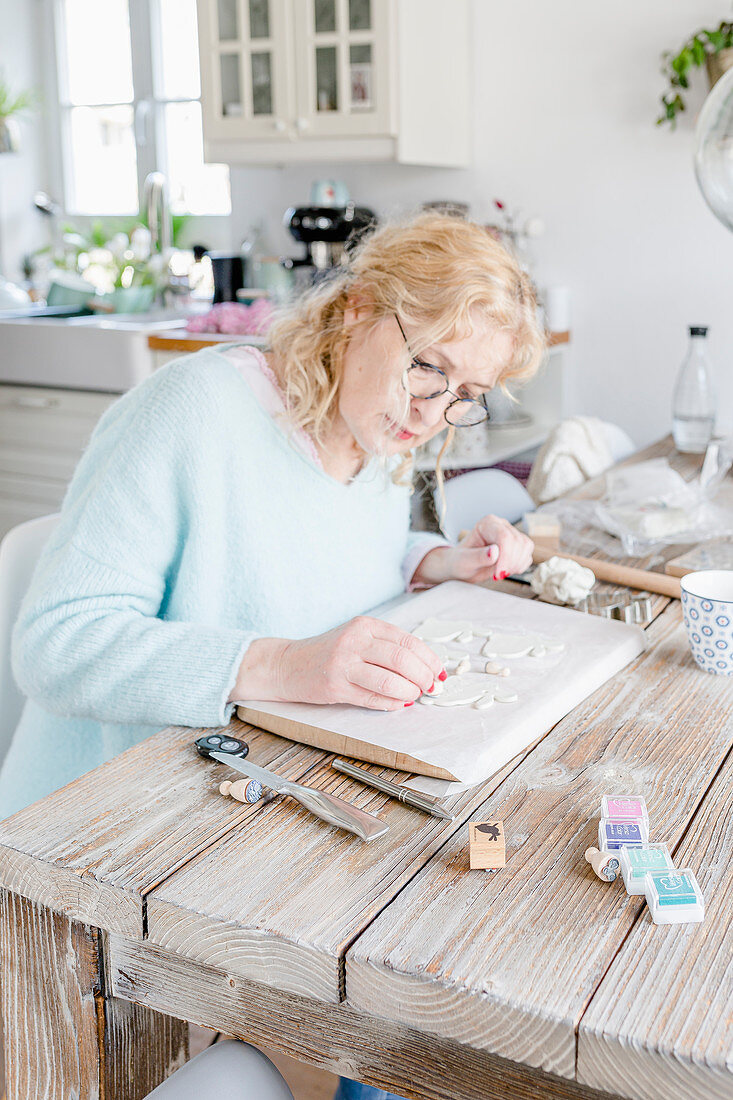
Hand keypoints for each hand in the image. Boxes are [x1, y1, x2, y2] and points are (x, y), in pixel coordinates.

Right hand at [230, 617, 445, 710]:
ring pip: (390, 681)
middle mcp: (355, 640)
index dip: (430, 660)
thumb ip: (387, 647)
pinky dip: (391, 704)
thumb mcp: (358, 638)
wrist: (288, 664)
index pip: (408, 641)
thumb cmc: (329, 652)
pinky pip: (372, 699)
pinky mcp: (335, 686)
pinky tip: (397, 704)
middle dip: (423, 678)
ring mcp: (343, 663)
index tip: (440, 673)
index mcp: (365, 625)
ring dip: (409, 693)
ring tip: (413, 696)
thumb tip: (426, 668)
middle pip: (403, 660)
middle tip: (430, 688)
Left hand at [411, 515, 533, 586]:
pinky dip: (520, 566)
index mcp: (487, 524)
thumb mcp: (464, 562)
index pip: (504, 536)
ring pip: (526, 546)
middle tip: (498, 575)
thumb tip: (494, 551)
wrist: (463, 567)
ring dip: (516, 564)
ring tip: (500, 573)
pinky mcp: (517, 546)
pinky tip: (506, 571)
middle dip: (511, 562)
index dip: (505, 556)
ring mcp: (511, 534)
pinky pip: (527, 555)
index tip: (498, 574)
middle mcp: (501, 525)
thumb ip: (478, 556)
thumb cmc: (460, 562)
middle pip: (518, 541)